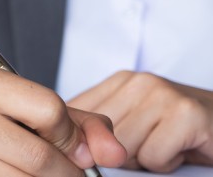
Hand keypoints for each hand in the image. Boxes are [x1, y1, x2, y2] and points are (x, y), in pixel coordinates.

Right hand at [0, 65, 125, 175]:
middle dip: (67, 174)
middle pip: (39, 157)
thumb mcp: (28, 107)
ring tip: (41, 175)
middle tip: (71, 175)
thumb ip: (80, 123)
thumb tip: (115, 154)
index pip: (49, 110)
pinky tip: (14, 176)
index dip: (71, 135)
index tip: (72, 147)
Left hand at [68, 71, 212, 171]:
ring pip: (123, 149)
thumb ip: (98, 127)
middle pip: (98, 137)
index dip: (85, 142)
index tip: (101, 148)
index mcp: (120, 82)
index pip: (75, 115)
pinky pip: (152, 156)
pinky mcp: (185, 114)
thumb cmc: (180, 132)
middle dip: (120, 155)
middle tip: (151, 146)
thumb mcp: (134, 122)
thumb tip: (59, 144)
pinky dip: (166, 163)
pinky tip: (182, 149)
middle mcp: (139, 82)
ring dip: (146, 159)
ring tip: (167, 146)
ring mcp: (162, 94)